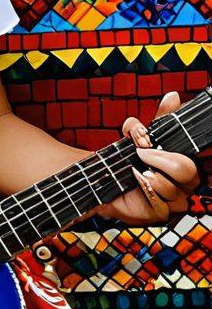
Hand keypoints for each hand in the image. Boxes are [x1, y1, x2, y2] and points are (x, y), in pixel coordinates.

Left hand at [97, 91, 200, 224]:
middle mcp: (187, 182)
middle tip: (142, 151)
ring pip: (174, 189)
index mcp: (188, 161)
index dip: (203, 153)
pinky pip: (160, 205)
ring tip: (136, 168)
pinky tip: (135, 181)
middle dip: (162, 158)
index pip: (204, 157)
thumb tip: (173, 96)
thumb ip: (160, 118)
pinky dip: (145, 190)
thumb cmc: (130, 156)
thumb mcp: (144, 133)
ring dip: (150, 176)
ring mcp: (176, 199)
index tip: (168, 145)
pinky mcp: (161, 213)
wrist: (107, 179)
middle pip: (188, 170)